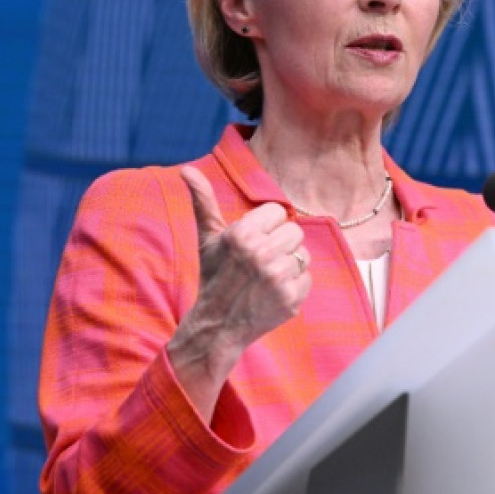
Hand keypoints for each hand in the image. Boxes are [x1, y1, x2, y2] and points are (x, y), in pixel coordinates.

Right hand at [167, 166, 310, 412]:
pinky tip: (274, 292)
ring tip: (266, 277)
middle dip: (279, 245)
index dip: (266, 227)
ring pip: (303, 255)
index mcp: (243, 234)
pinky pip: (307, 278)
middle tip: (260, 262)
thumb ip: (203, 200)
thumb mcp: (208, 238)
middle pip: (293, 232)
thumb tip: (187, 169)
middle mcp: (262, 253)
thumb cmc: (214, 276)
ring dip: (289, 265)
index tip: (252, 242)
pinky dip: (295, 286)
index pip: (278, 212)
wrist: (217, 325)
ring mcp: (278, 277)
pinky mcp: (291, 298)